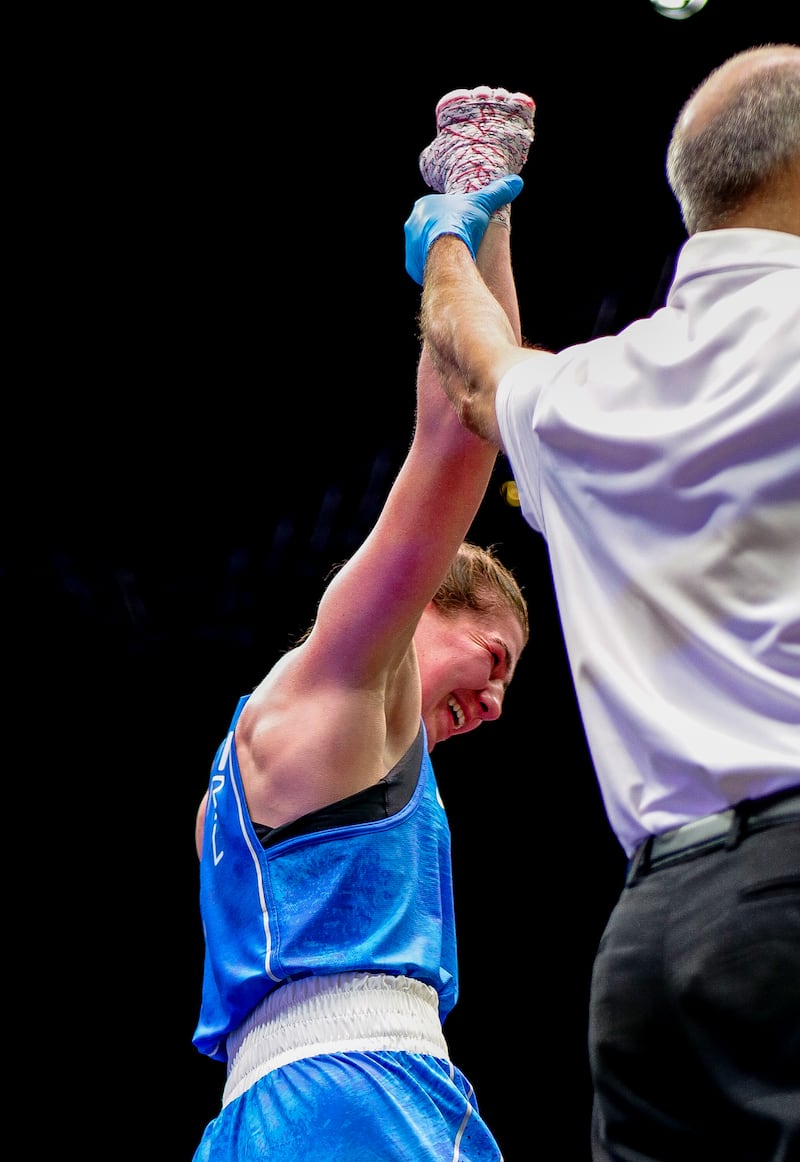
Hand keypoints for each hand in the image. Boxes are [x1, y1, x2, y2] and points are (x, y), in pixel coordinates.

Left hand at [404, 175, 523, 284]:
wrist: (448, 252)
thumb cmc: (463, 224)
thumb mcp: (484, 203)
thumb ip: (498, 192)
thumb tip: (517, 182)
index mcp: (424, 205)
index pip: (440, 211)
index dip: (455, 218)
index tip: (466, 225)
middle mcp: (412, 224)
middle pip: (431, 230)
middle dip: (445, 235)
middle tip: (463, 242)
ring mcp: (410, 246)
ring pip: (426, 249)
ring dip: (440, 252)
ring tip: (457, 257)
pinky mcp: (412, 266)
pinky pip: (424, 267)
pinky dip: (435, 268)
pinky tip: (448, 269)